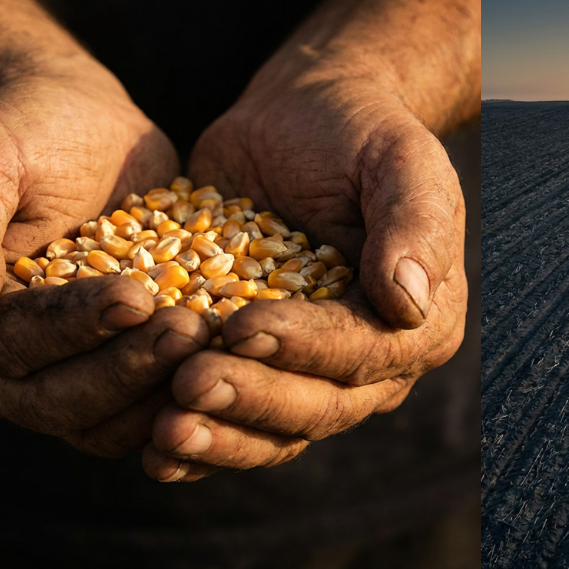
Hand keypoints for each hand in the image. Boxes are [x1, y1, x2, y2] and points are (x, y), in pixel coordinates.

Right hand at [0, 64, 208, 456]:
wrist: (79, 125)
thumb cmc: (22, 131)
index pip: (13, 345)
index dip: (73, 327)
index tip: (135, 296)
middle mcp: (0, 370)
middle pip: (61, 401)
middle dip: (128, 369)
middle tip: (190, 328)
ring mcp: (64, 379)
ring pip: (110, 422)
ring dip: (164, 391)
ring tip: (218, 340)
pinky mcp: (120, 375)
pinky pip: (153, 408)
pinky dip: (193, 395)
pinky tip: (241, 363)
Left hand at [142, 78, 467, 481]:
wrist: (298, 119)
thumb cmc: (356, 131)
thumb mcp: (398, 158)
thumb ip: (413, 223)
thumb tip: (407, 302)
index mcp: (419, 321)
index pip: (361, 351)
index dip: (301, 347)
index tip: (238, 327)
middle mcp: (373, 364)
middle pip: (316, 407)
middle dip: (251, 399)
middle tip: (188, 384)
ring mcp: (312, 374)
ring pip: (273, 431)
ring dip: (220, 437)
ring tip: (162, 432)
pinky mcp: (260, 371)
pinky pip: (233, 422)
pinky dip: (197, 444)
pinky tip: (148, 449)